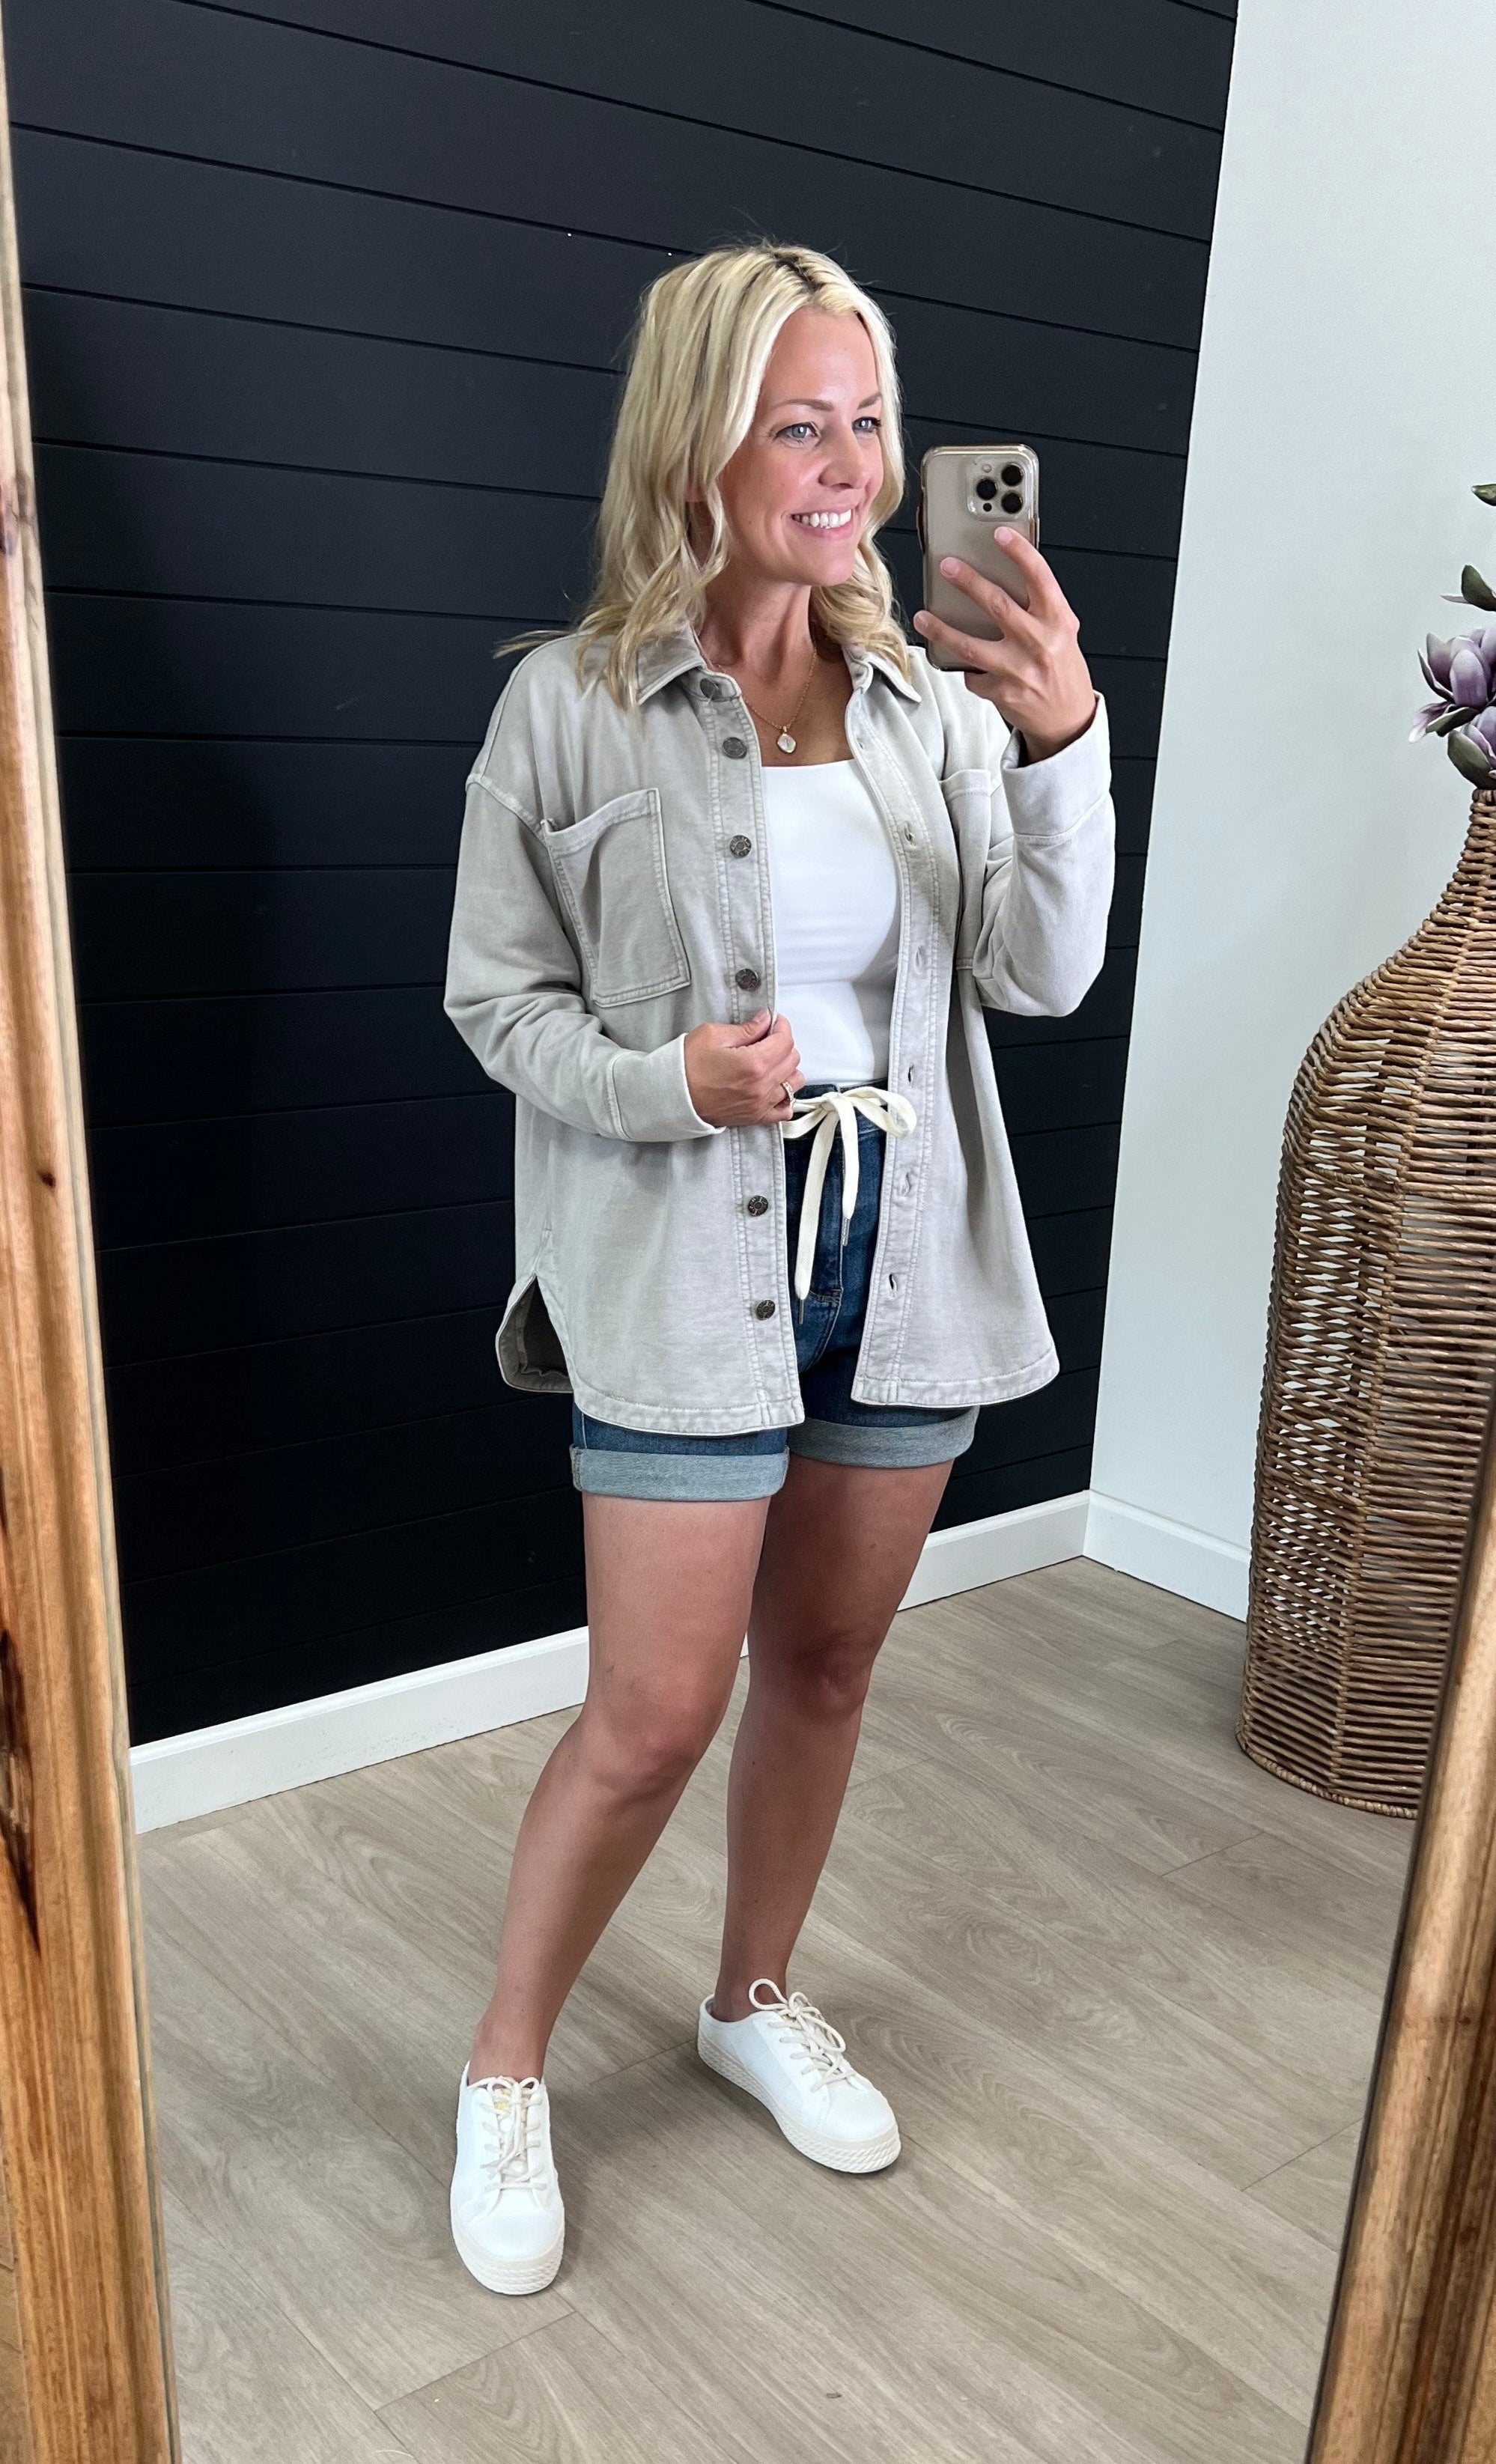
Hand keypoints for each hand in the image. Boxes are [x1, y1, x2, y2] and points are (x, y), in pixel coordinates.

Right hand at [685, 1009, 803, 1126]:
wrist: (672, 1096)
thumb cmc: (687, 1066)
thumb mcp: (713, 1035)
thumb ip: (746, 1029)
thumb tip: (765, 1021)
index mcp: (754, 1064)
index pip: (785, 1040)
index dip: (781, 1026)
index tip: (773, 1022)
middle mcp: (761, 1087)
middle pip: (792, 1060)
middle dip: (783, 1044)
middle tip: (767, 1038)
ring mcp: (760, 1104)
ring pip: (794, 1083)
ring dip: (787, 1069)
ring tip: (771, 1062)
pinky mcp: (754, 1117)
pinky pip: (784, 1111)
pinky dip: (785, 1097)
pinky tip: (774, 1087)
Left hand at [914, 528, 1096, 763]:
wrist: (1068, 719)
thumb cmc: (1061, 668)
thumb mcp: (1062, 632)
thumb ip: (1040, 607)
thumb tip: (1004, 575)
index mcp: (1058, 621)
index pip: (1040, 577)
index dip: (1019, 552)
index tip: (999, 533)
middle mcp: (1040, 643)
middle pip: (998, 605)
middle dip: (968, 582)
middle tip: (948, 566)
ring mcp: (1019, 670)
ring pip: (971, 645)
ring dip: (942, 629)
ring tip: (925, 617)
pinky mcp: (1002, 692)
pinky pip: (973, 674)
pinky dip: (967, 667)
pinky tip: (968, 664)